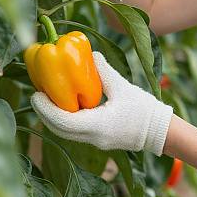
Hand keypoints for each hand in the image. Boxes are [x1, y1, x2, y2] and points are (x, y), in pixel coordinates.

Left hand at [30, 52, 173, 155]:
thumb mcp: (122, 86)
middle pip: (59, 130)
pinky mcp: (99, 140)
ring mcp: (95, 142)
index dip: (46, 108)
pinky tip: (66, 105)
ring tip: (48, 98)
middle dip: (44, 113)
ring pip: (65, 133)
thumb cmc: (144, 109)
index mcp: (97, 126)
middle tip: (37, 94)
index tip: (36, 94)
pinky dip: (66, 120)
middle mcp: (92, 138)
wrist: (160, 131)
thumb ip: (104, 71)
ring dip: (54, 117)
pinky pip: (75, 132)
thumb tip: (89, 54)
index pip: (62, 121)